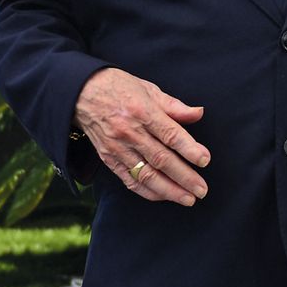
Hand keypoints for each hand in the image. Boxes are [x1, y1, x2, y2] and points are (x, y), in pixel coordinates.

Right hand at [74, 68, 209, 204]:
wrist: (81, 93)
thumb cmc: (119, 88)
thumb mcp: (149, 89)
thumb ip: (174, 106)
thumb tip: (199, 113)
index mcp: (143, 111)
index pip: (170, 134)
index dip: (189, 149)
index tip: (205, 160)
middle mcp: (130, 132)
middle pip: (161, 159)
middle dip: (184, 177)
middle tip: (202, 190)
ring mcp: (118, 148)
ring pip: (146, 174)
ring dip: (169, 190)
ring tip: (188, 199)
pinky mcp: (108, 159)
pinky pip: (129, 180)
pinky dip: (148, 191)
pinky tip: (164, 196)